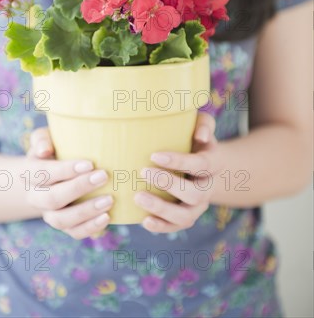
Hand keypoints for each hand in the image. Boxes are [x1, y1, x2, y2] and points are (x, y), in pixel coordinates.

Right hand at [24, 127, 112, 238]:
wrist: (50, 176)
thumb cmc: (52, 150)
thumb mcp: (44, 139)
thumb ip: (42, 139)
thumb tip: (44, 149)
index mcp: (31, 174)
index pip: (42, 173)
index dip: (64, 170)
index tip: (90, 163)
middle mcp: (36, 197)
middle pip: (52, 198)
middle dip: (79, 188)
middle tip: (103, 176)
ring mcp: (49, 214)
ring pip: (62, 220)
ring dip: (86, 211)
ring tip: (109, 200)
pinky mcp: (64, 226)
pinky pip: (74, 232)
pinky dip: (90, 228)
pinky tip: (107, 217)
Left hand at [134, 112, 223, 232]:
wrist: (205, 165)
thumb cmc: (197, 139)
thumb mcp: (203, 125)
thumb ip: (204, 124)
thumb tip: (201, 135)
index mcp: (213, 164)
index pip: (200, 164)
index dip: (178, 162)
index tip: (154, 156)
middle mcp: (208, 188)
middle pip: (195, 194)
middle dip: (168, 184)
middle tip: (143, 172)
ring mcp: (198, 206)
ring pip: (186, 216)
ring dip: (161, 209)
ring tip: (138, 198)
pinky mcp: (187, 216)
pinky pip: (177, 227)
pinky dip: (162, 226)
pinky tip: (145, 220)